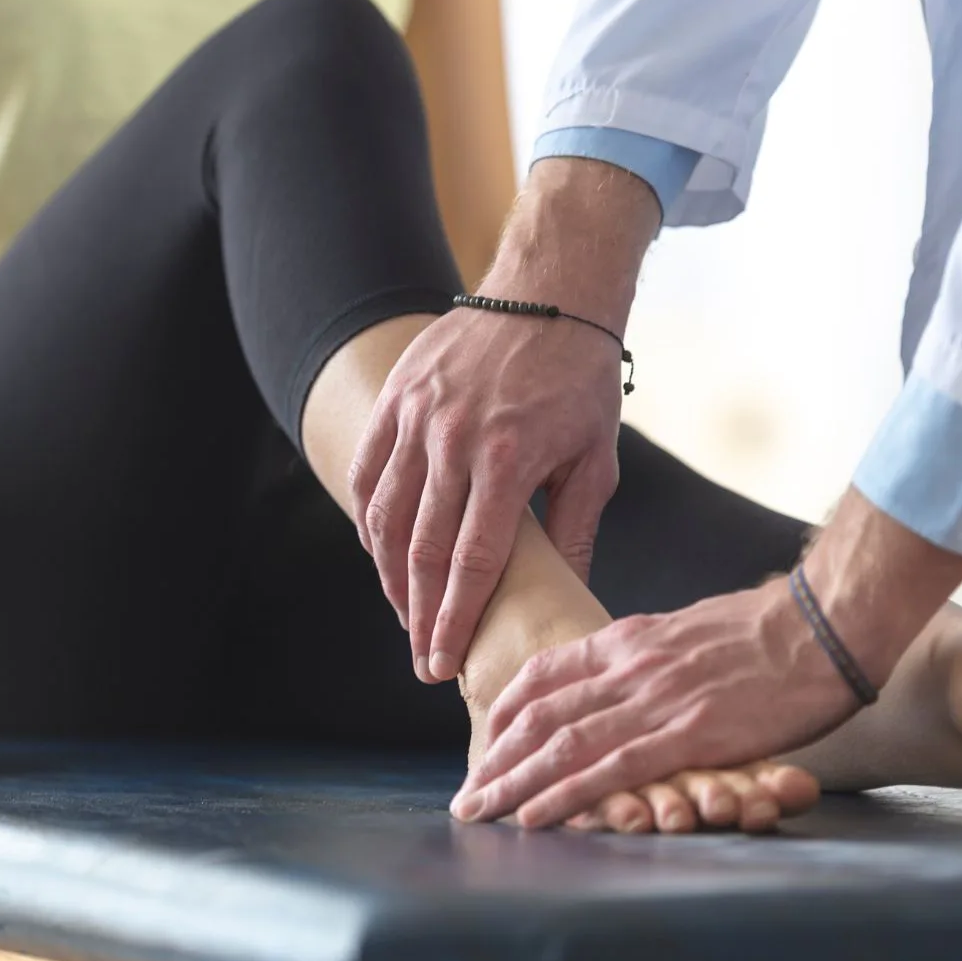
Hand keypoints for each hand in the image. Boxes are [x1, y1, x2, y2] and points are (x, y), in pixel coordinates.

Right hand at [350, 158, 658, 683]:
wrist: (550, 296)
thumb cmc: (580, 381)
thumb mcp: (595, 459)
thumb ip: (576, 531)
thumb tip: (570, 594)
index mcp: (508, 461)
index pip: (471, 563)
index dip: (454, 621)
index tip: (444, 664)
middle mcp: (453, 441)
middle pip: (420, 550)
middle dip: (418, 615)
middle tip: (422, 658)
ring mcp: (417, 416)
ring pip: (383, 516)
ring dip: (388, 574)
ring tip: (402, 612)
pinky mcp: (396, 396)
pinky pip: (366, 470)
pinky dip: (367, 517)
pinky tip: (379, 549)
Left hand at [450, 489, 961, 826]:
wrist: (822, 622)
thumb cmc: (768, 628)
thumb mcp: (691, 628)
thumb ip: (652, 655)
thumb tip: (630, 675)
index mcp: (631, 638)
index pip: (547, 672)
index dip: (508, 708)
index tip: (486, 737)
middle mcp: (629, 666)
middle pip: (541, 713)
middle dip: (495, 757)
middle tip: (465, 794)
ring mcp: (655, 699)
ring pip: (562, 743)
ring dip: (513, 782)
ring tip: (478, 811)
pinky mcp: (688, 734)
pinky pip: (610, 768)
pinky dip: (565, 795)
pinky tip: (535, 817)